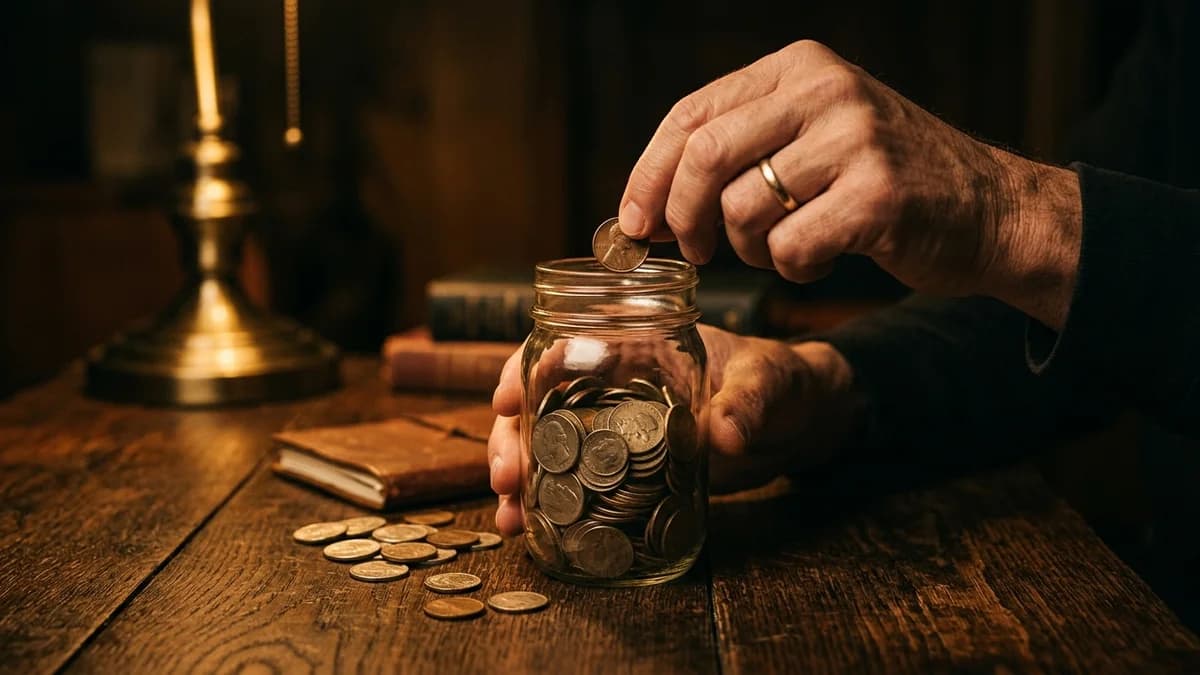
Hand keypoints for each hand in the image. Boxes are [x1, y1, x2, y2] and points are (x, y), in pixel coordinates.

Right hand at [487, 324, 858, 534]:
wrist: (802, 423)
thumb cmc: (783, 380)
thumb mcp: (768, 381)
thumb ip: (747, 402)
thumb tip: (722, 435)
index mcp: (638, 346)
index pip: (566, 346)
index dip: (525, 370)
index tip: (504, 401)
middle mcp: (615, 385)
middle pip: (542, 403)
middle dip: (512, 438)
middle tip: (507, 477)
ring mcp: (618, 430)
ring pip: (549, 446)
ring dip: (522, 477)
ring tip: (509, 516)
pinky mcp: (629, 470)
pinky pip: (578, 482)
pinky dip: (551, 504)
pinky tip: (531, 530)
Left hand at [619, 40, 1080, 328]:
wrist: (988, 209)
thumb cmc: (882, 182)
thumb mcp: (810, 138)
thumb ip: (737, 153)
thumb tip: (645, 209)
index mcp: (799, 68)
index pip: (690, 115)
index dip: (648, 174)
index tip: (634, 223)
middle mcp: (826, 90)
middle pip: (704, 156)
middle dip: (682, 217)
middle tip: (693, 251)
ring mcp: (856, 139)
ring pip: (743, 208)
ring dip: (749, 249)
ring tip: (783, 247)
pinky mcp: (880, 195)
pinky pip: (791, 248)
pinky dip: (793, 269)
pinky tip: (823, 257)